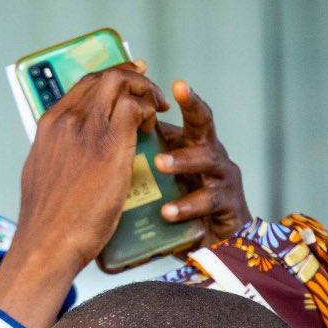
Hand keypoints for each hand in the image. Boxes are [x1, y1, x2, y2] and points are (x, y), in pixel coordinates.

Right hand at [0, 61, 169, 327]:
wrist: (48, 242)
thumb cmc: (47, 220)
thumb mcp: (41, 173)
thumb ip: (56, 153)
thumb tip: (64, 151)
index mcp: (49, 126)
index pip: (84, 84)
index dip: (113, 76)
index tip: (132, 79)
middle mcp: (66, 121)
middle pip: (105, 77)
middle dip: (134, 79)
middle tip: (151, 95)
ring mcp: (87, 131)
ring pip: (122, 85)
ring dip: (145, 91)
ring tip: (156, 110)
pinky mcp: (109, 146)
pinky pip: (136, 108)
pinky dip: (149, 111)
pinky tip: (153, 128)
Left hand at [154, 80, 250, 245]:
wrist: (211, 246)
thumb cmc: (178, 204)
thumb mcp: (156, 177)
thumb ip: (140, 156)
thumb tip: (99, 137)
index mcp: (191, 145)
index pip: (185, 114)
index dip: (182, 97)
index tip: (174, 81)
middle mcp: (211, 156)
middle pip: (205, 126)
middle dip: (193, 111)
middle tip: (159, 113)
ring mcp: (222, 180)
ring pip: (208, 161)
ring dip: (182, 160)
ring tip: (159, 164)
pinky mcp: (228, 207)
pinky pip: (209, 202)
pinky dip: (186, 206)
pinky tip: (167, 211)